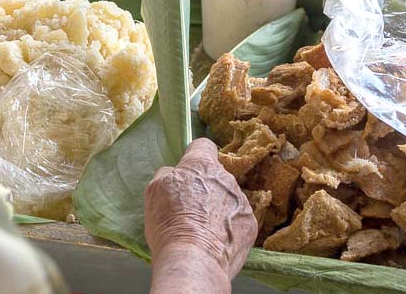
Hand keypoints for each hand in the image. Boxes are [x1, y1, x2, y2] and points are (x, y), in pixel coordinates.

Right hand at [145, 138, 256, 284]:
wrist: (194, 260)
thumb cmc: (169, 222)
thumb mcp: (154, 191)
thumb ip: (168, 175)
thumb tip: (176, 174)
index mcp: (202, 165)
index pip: (203, 145)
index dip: (194, 156)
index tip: (187, 171)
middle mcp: (226, 178)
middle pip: (216, 176)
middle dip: (206, 187)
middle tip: (189, 209)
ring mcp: (242, 202)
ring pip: (228, 199)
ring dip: (218, 208)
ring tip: (202, 230)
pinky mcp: (251, 225)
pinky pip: (238, 220)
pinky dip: (228, 228)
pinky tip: (216, 242)